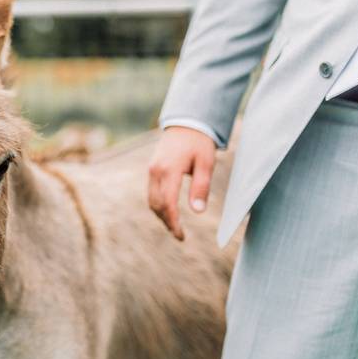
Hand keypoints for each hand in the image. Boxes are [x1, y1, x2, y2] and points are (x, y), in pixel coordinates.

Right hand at [147, 126, 215, 240]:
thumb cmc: (199, 143)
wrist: (186, 123)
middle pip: (156, 205)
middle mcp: (155, 171)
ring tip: (175, 226)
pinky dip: (158, 205)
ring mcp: (151, 170)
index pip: (168, 203)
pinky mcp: (151, 170)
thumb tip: (198, 212)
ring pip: (151, 200)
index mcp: (169, 170)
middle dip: (167, 222)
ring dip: (161, 215)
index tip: (181, 236)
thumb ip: (201, 187)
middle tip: (180, 235)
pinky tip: (169, 211)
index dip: (173, 222)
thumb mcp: (206, 164)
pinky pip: (151, 193)